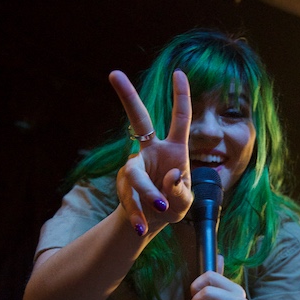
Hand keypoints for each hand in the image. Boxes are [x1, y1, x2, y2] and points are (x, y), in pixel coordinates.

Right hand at [108, 69, 192, 234]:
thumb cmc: (173, 203)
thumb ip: (181, 190)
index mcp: (174, 149)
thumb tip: (171, 174)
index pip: (179, 119)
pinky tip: (141, 227)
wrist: (152, 221)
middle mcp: (151, 151)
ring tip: (157, 207)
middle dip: (127, 96)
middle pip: (138, 119)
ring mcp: (134, 167)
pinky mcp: (124, 186)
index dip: (181, 96)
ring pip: (135, 174)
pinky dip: (137, 215)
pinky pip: (130, 199)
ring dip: (146, 192)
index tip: (179, 72)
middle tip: (114, 73)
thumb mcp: (186, 201)